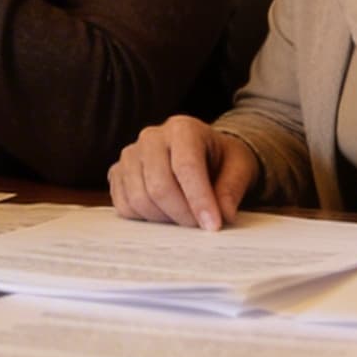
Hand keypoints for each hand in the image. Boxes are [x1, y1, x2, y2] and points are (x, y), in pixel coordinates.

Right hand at [109, 116, 259, 230]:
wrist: (202, 154)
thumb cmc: (221, 160)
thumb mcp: (240, 167)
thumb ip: (232, 188)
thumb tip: (222, 214)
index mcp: (183, 128)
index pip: (186, 166)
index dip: (199, 200)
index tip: (212, 226)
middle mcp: (151, 137)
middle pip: (158, 186)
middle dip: (182, 214)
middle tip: (200, 227)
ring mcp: (130, 155)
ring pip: (139, 199)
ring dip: (164, 219)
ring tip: (184, 218)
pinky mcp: (117, 173)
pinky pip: (124, 205)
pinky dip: (145, 218)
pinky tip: (165, 214)